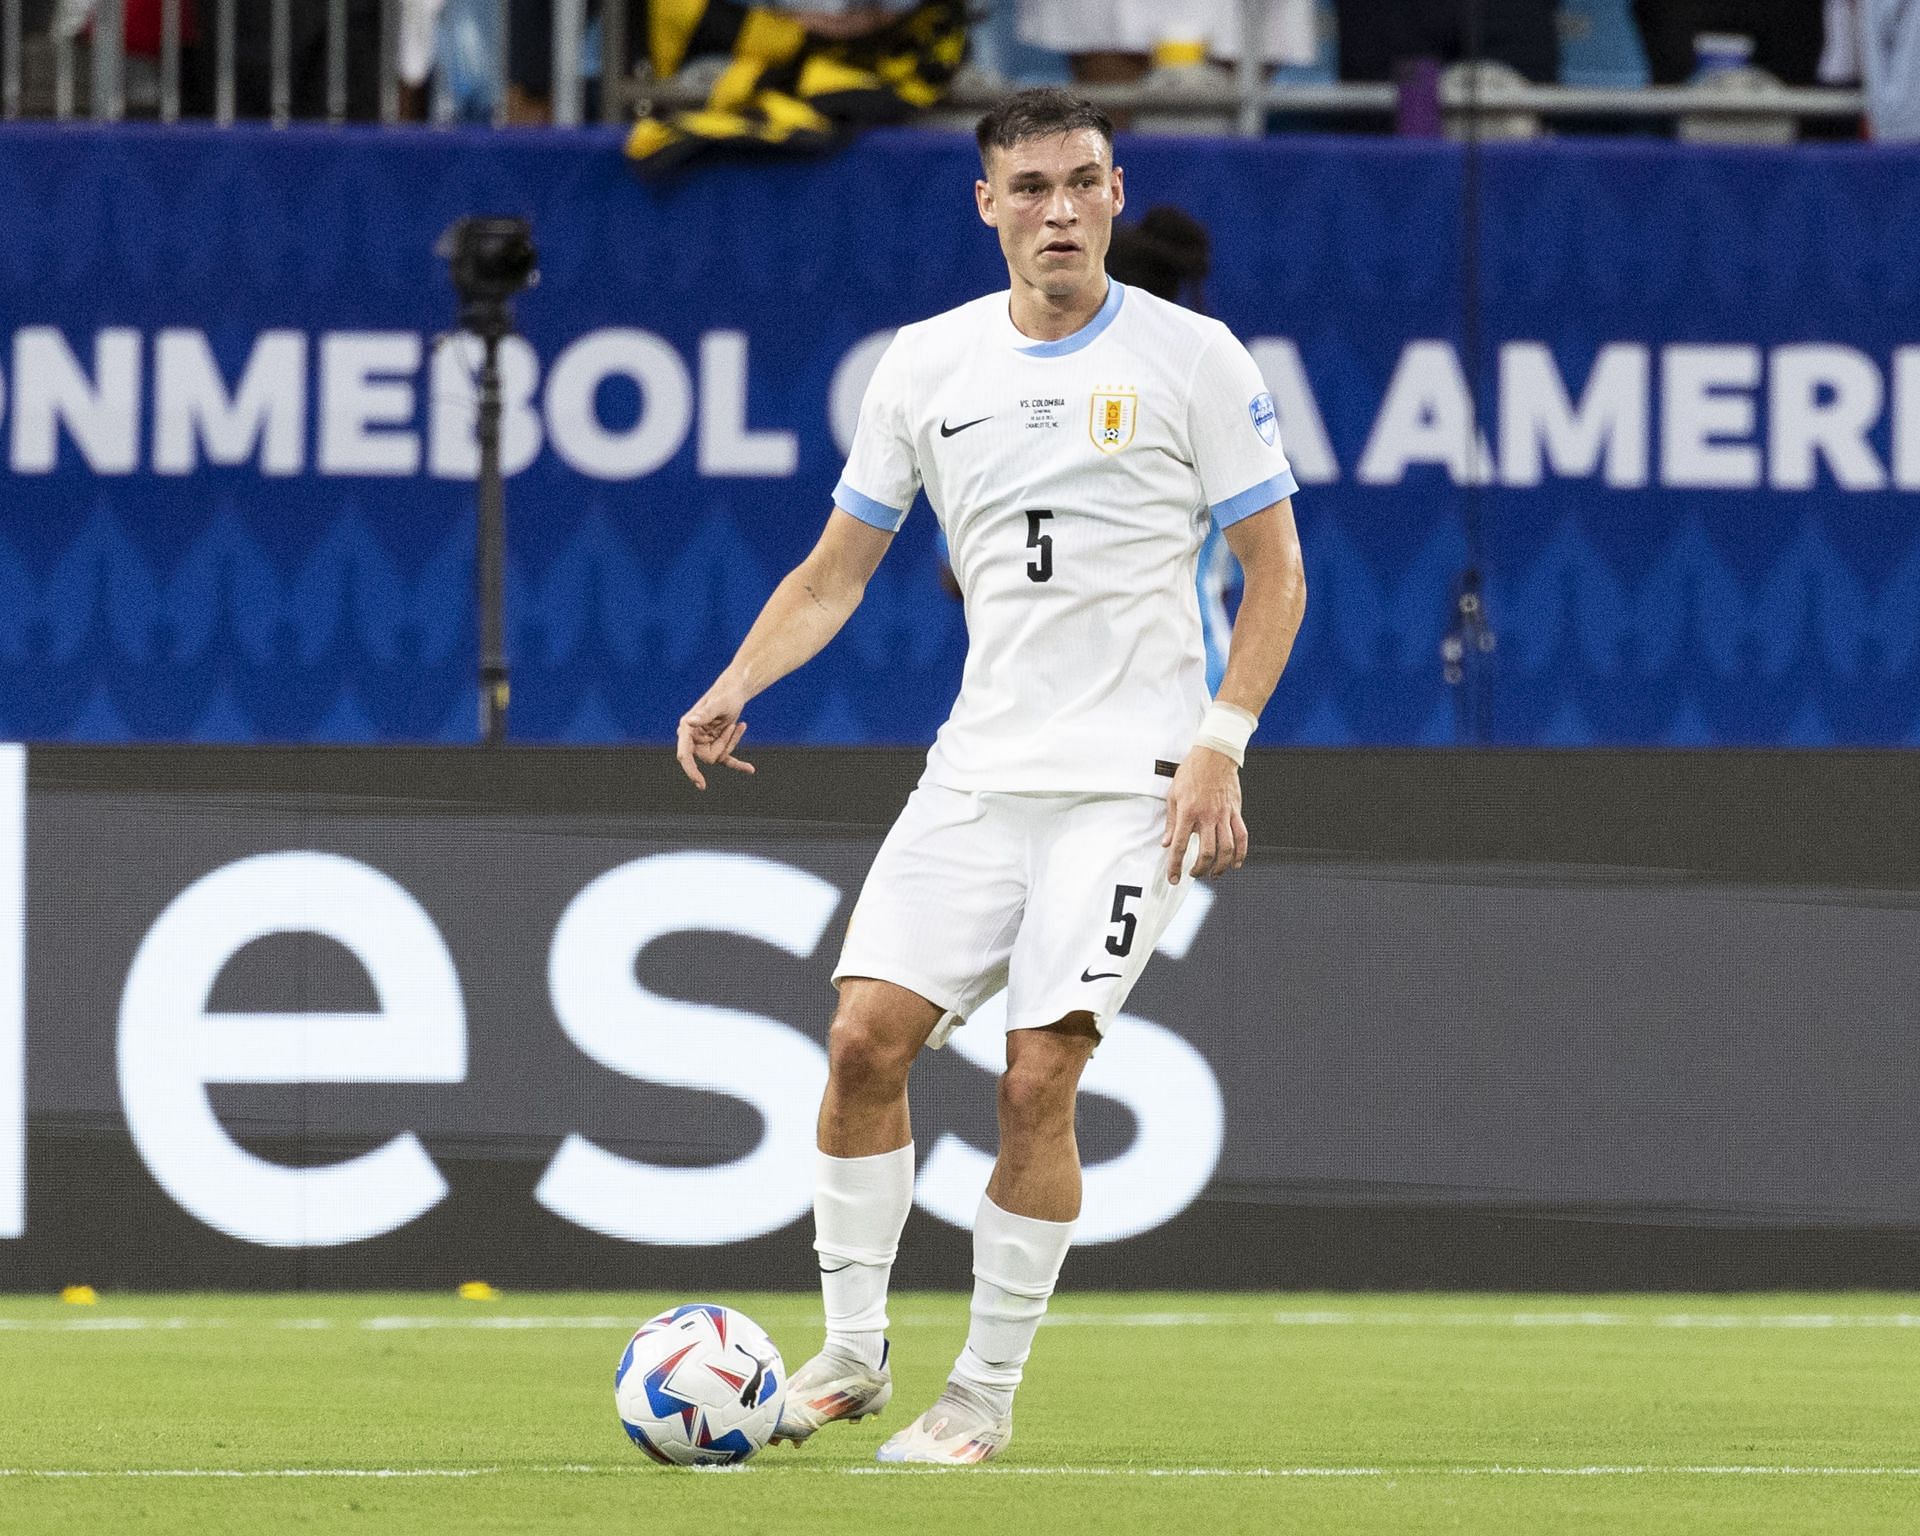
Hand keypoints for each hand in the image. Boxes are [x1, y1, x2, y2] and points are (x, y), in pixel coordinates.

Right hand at [675, 677, 755, 789]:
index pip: (684, 755)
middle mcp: (693, 737)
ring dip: (732, 743)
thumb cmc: (725, 694)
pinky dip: (739, 764)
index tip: (701, 783)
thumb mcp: (718, 704)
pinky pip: (726, 760)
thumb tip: (689, 722)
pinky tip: (750, 769)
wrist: (736, 691)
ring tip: (738, 724)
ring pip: (719, 757)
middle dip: (724, 745)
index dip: (690, 771)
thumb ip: (704, 714)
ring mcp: (704, 742)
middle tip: (731, 725)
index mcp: (686, 728)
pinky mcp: (717, 744)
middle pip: (708, 757)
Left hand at [1162, 748, 1247, 882]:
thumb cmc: (1192, 772)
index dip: (1175, 866)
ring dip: (1220, 866)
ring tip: (1214, 873)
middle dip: (1200, 869)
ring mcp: (1224, 815)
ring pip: (1227, 848)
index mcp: (1188, 812)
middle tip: (1194, 874)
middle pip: (1207, 852)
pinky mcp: (1236, 812)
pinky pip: (1242, 836)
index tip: (1174, 878)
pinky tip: (1235, 863)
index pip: (1180, 846)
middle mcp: (1207, 816)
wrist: (1214, 755)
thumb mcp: (1173, 795)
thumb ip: (1172, 822)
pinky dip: (1240, 853)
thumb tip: (1166, 843)